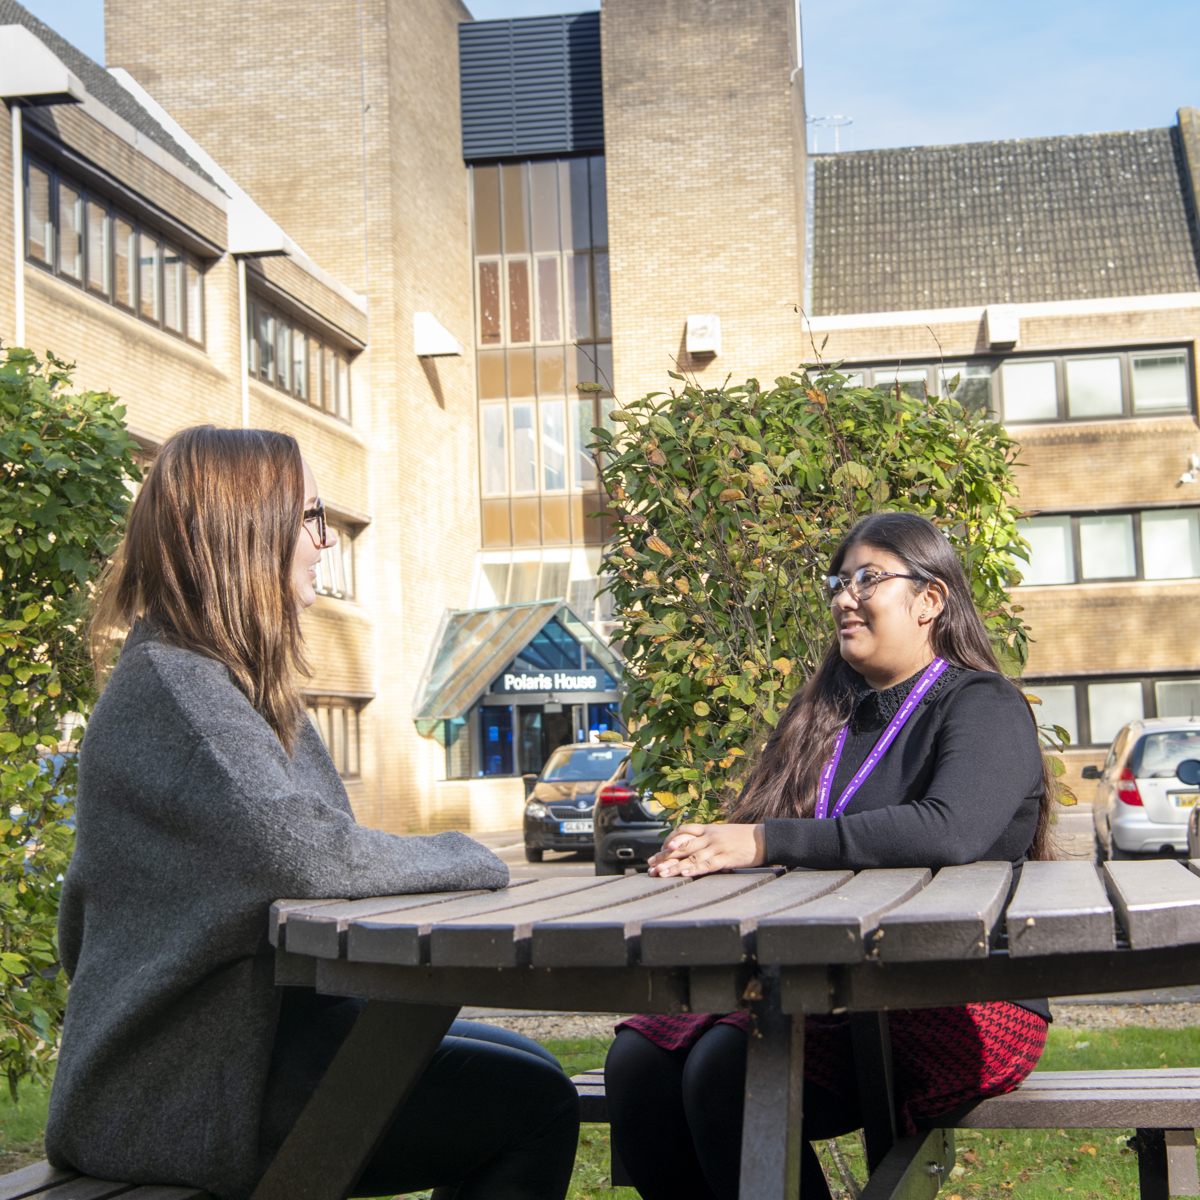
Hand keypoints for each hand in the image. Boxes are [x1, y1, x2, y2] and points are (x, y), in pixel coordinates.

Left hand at [647, 822, 765, 877]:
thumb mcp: (724, 834)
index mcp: (709, 829)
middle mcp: (710, 836)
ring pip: (691, 856)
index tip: (659, 850)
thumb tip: (697, 851)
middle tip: (651, 865)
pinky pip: (707, 864)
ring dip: (674, 866)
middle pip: (682, 845)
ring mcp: (717, 846)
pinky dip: (694, 869)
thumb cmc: (745, 838)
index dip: (670, 839)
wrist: (765, 838)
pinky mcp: (726, 858)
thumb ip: (709, 840)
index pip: (684, 830)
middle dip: (665, 856)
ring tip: (661, 873)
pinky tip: (684, 874)